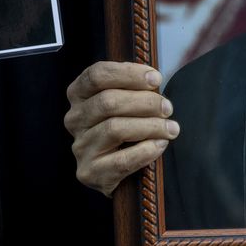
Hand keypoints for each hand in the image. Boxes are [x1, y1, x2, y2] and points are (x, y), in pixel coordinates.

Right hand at [64, 61, 179, 196]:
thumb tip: (153, 78)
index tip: (155, 78)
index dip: (128, 74)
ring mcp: (79, 147)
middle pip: (107, 101)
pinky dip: (146, 151)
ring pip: (115, 129)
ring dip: (150, 126)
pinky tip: (160, 144)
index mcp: (79, 95)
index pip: (96, 75)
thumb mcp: (124, 102)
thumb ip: (133, 88)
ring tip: (170, 128)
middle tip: (167, 108)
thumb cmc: (125, 129)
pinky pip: (121, 160)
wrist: (118, 172)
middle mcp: (74, 119)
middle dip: (145, 102)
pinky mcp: (89, 172)